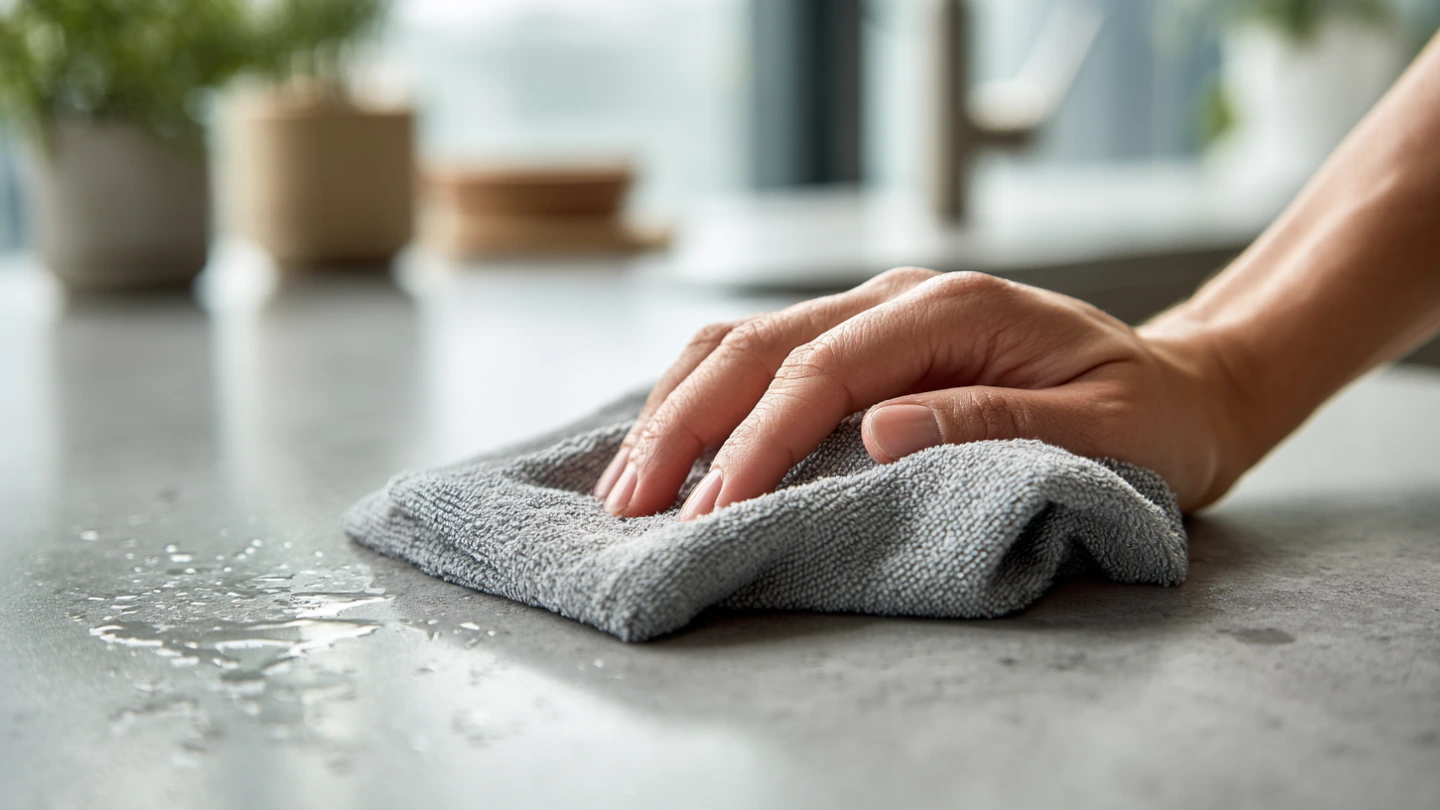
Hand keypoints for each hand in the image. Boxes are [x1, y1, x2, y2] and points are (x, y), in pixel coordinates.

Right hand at [594, 267, 1250, 517]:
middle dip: (687, 426)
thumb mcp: (1104, 428)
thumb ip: (995, 424)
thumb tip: (878, 435)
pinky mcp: (863, 347)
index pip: (821, 371)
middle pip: (756, 348)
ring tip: (629, 483)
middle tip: (634, 505)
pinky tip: (671, 442)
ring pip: (741, 345)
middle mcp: (896, 299)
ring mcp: (873, 316)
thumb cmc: (1150, 415)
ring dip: (678, 410)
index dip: (759, 442)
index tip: (713, 511)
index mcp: (951, 309)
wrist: (1177, 386)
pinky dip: (706, 401)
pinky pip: (763, 361)